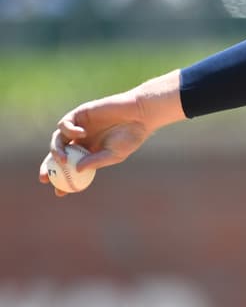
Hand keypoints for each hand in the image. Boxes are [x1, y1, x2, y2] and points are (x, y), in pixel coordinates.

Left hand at [39, 70, 185, 195]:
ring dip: (57, 151)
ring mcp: (78, 127)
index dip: (62, 180)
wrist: (138, 114)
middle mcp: (80, 140)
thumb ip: (95, 161)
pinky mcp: (78, 114)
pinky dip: (69, 130)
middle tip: (45, 178)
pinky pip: (65, 124)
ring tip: (64, 160)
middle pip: (58, 154)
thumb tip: (77, 170)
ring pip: (58, 140)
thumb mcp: (114, 154)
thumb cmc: (130, 136)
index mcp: (89, 151)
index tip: (59, 192)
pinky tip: (82, 134)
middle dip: (48, 167)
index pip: (70, 167)